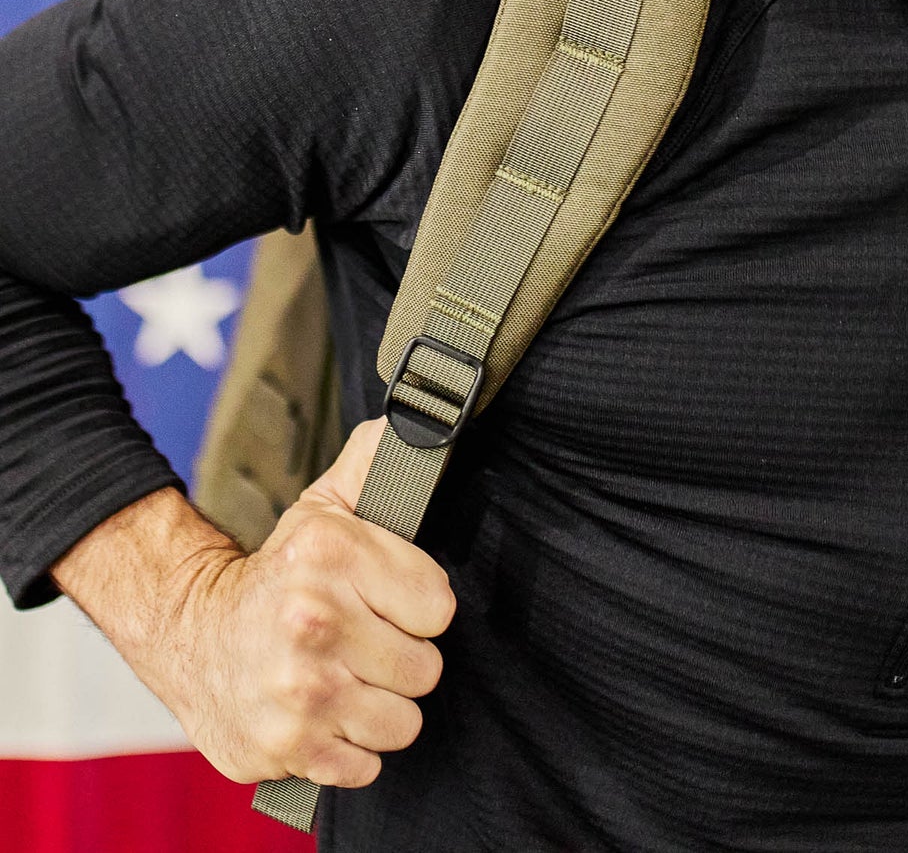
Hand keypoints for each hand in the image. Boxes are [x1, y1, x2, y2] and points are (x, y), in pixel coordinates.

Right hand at [148, 419, 454, 787]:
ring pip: (403, 722)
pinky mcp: (286, 750)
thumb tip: (421, 422)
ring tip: (347, 679)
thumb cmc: (279, 571)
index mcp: (330, 555)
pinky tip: (326, 715)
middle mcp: (313, 623)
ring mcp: (299, 693)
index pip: (440, 607)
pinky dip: (352, 748)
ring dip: (380, 706)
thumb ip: (377, 461)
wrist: (189, 632)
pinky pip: (366, 764)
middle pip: (425, 669)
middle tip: (363, 642)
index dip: (418, 607)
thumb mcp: (325, 505)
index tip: (387, 602)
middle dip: (401, 658)